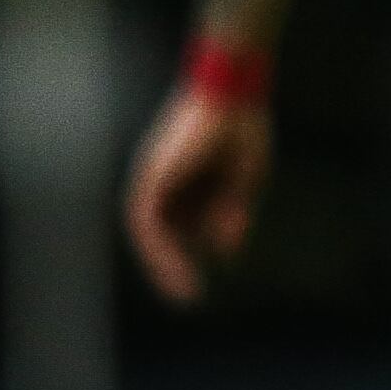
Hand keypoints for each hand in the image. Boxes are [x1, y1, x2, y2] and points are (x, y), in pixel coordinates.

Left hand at [124, 87, 271, 304]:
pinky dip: (158, 248)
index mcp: (187, 175)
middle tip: (189, 296)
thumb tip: (225, 251)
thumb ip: (232, 214)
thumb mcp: (245, 180)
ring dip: (164, 264)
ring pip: (151, 233)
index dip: (197, 248)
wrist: (234, 93)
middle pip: (167, 230)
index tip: (209, 273)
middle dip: (175, 264)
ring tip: (184, 291)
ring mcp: (154, 178)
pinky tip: (176, 265)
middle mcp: (164, 179)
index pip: (185, 222)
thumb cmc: (243, 127)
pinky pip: (146, 223)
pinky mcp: (150, 178)